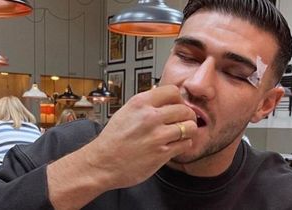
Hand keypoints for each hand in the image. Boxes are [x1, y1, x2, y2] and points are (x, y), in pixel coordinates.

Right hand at [83, 85, 197, 189]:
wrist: (102, 163)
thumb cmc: (112, 140)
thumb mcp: (125, 112)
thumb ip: (146, 105)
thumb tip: (165, 100)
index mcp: (140, 103)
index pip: (172, 91)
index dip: (179, 99)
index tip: (177, 105)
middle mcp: (149, 117)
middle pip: (184, 109)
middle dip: (187, 115)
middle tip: (183, 121)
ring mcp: (157, 136)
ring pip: (189, 127)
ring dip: (188, 130)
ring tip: (181, 134)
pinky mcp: (161, 153)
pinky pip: (185, 144)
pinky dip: (183, 144)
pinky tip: (175, 145)